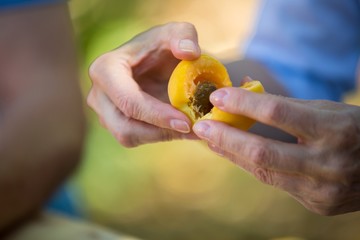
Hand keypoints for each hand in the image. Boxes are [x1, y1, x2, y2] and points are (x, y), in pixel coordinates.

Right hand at [87, 22, 199, 146]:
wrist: (156, 59)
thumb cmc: (164, 45)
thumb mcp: (178, 32)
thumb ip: (185, 36)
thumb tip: (189, 52)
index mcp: (106, 69)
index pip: (128, 100)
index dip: (156, 115)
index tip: (186, 122)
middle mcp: (98, 93)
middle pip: (125, 126)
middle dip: (160, 131)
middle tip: (193, 129)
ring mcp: (103, 111)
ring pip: (129, 137)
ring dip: (162, 136)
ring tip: (192, 129)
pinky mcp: (113, 123)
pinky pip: (135, 138)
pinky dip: (159, 136)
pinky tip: (181, 129)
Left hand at [193, 84, 359, 214]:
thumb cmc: (352, 128)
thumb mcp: (325, 109)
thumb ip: (283, 104)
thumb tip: (240, 89)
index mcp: (335, 129)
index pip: (278, 112)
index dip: (244, 103)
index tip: (217, 96)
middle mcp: (328, 163)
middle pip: (262, 152)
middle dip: (226, 137)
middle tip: (200, 126)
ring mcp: (322, 189)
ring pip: (263, 171)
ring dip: (232, 154)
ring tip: (211, 139)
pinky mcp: (317, 204)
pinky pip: (274, 182)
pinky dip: (251, 166)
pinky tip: (233, 154)